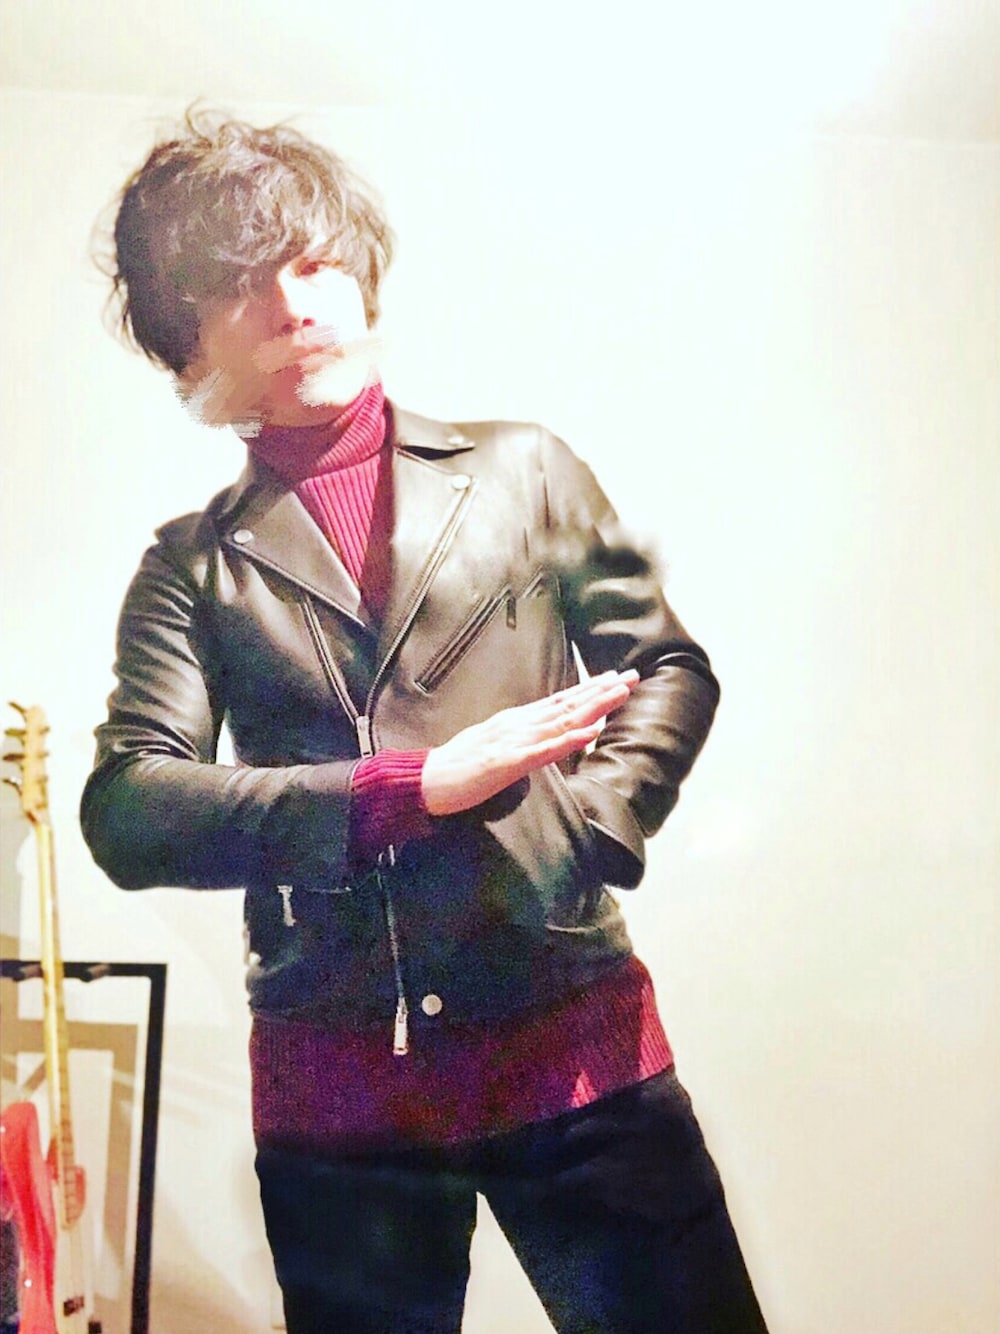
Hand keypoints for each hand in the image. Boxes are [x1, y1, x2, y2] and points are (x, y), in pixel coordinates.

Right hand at [421, 670, 638, 816]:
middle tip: (631, 677)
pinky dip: (569, 739)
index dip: (589, 690)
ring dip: (592, 707)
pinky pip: (544, 750)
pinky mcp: (508, 762)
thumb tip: (544, 733)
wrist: (426, 779)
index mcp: (516, 721)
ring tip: (619, 694)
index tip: (615, 679)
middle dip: (601, 691)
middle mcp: (519, 724)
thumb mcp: (494, 744)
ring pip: (561, 720)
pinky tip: (590, 732)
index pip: (559, 701)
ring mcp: (515, 741)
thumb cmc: (458, 766)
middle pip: (567, 705)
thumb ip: (520, 737)